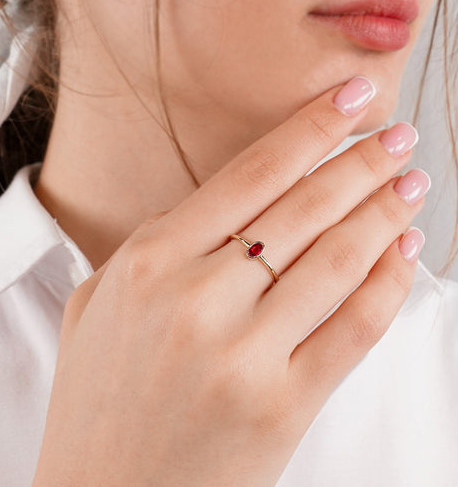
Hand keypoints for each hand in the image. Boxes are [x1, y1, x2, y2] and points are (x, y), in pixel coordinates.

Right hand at [31, 76, 426, 485]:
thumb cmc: (98, 397)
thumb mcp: (101, 305)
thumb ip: (154, 249)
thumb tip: (220, 211)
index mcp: (149, 263)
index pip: (250, 174)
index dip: (308, 129)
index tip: (348, 102)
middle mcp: (197, 299)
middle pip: (304, 208)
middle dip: (362, 162)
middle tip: (397, 136)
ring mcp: (244, 354)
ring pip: (339, 260)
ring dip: (384, 213)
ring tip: (409, 186)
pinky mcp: (281, 405)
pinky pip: (355, 328)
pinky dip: (390, 284)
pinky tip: (404, 253)